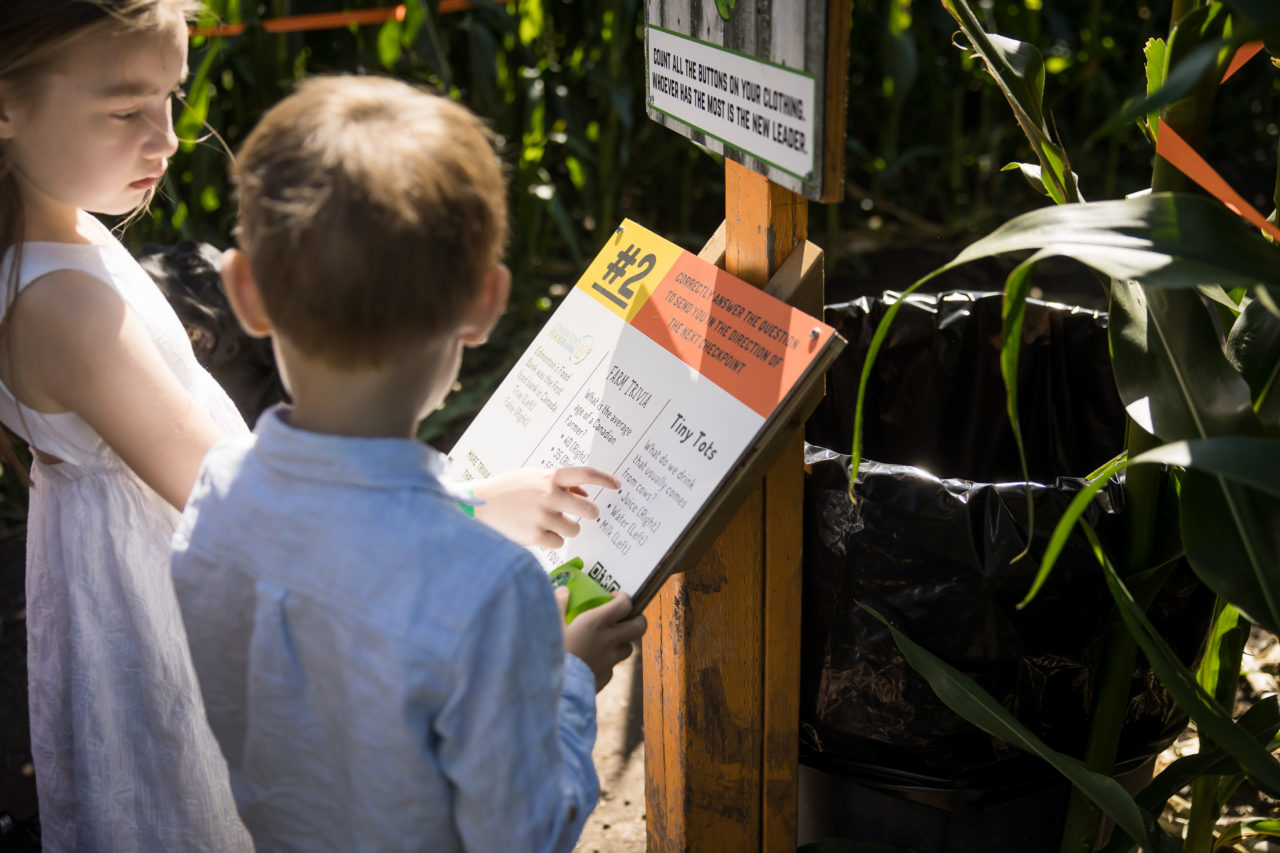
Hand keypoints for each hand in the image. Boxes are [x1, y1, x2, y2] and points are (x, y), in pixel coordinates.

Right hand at [470, 467, 619, 547]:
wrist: (479, 505)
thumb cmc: (509, 490)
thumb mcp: (533, 477)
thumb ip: (559, 483)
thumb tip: (583, 492)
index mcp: (550, 477)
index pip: (586, 474)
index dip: (605, 479)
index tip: (617, 485)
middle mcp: (549, 495)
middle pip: (589, 509)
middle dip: (589, 513)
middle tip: (583, 514)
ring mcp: (542, 517)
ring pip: (575, 529)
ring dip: (567, 528)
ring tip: (550, 523)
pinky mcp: (535, 536)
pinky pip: (559, 542)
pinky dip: (552, 539)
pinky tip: (537, 531)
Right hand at [557, 590, 646, 691]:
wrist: (554, 688)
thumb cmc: (552, 652)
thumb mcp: (551, 625)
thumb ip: (559, 605)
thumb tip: (564, 590)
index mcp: (595, 623)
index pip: (624, 605)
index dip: (623, 598)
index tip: (613, 597)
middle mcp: (608, 641)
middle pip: (639, 627)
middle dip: (637, 619)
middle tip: (625, 617)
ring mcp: (609, 661)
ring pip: (628, 647)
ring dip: (622, 641)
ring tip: (608, 639)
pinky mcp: (606, 677)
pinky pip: (613, 665)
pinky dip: (607, 660)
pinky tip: (592, 659)